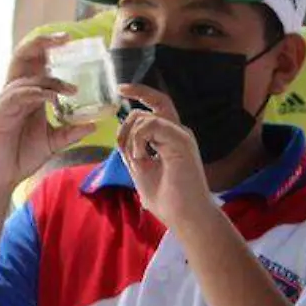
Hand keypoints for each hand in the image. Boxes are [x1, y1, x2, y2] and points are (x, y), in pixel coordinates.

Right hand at [0, 37, 92, 193]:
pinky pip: (17, 95)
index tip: (73, 42)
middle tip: (66, 38)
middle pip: (25, 57)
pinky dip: (35, 93)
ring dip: (49, 79)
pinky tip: (52, 98)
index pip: (38, 63)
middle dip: (43, 43)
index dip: (52, 49)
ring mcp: (5, 101)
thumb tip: (94, 124)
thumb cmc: (19, 157)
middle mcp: (15, 92)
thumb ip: (70, 132)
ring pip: (24, 76)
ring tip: (72, 90)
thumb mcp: (52, 143)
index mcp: (28, 95)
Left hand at [116, 84, 213, 228]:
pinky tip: (142, 158)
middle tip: (123, 145)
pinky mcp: (181, 140)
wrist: (185, 216)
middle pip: (155, 101)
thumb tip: (122, 135)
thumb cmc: (167, 199)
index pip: (157, 106)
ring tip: (137, 160)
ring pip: (146, 116)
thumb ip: (132, 150)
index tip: (121, 89)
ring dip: (131, 138)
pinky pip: (151, 124)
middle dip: (129, 116)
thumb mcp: (140, 169)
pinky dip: (138, 140)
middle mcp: (178, 132)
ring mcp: (181, 135)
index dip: (140, 92)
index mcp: (170, 138)